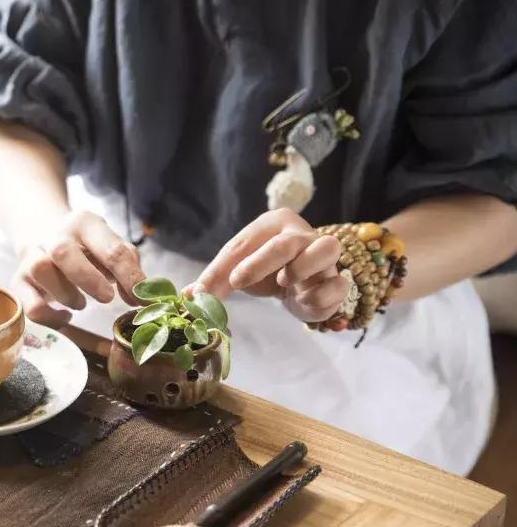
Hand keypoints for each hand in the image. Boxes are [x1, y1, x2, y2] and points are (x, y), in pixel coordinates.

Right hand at [12, 209, 145, 326]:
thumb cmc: (86, 248)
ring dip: (65, 293)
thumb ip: (129, 266)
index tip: (142, 300)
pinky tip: (65, 317)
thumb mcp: (110, 246)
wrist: (42, 232)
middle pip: (63, 252)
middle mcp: (55, 235)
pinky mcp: (19, 280)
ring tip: (80, 303)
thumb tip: (143, 295)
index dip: (130, 278)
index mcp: (85, 223)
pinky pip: (28, 302)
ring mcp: (32, 256)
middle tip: (107, 298)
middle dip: (89, 279)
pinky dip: (49, 316)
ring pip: (40, 270)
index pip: (111, 249)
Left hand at [192, 208, 347, 322]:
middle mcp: (302, 234)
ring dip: (304, 268)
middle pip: (286, 242)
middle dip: (260, 263)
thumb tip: (188, 297)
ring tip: (284, 284)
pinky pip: (338, 284)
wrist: (298, 284)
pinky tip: (304, 303)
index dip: (228, 264)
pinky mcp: (337, 279)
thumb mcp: (236, 271)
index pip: (246, 242)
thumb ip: (214, 282)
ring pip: (327, 248)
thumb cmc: (264, 269)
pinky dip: (321, 296)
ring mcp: (324, 255)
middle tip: (237, 281)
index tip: (212, 287)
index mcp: (273, 224)